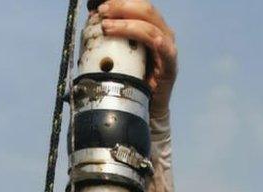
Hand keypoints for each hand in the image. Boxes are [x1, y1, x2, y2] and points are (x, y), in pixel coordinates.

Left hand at [95, 1, 177, 115]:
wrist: (148, 110)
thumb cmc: (133, 81)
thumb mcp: (120, 55)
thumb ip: (112, 38)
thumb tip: (92, 21)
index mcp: (150, 27)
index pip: (137, 4)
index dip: (118, 1)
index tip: (98, 4)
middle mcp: (162, 32)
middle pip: (144, 8)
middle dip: (121, 6)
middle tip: (101, 11)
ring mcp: (168, 46)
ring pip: (149, 24)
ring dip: (126, 22)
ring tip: (106, 26)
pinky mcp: (170, 62)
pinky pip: (160, 44)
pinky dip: (146, 36)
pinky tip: (132, 33)